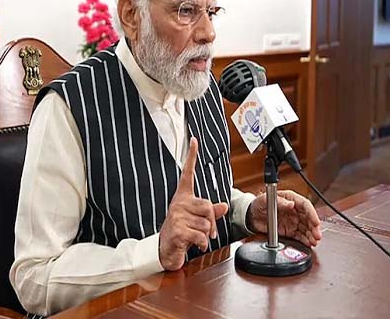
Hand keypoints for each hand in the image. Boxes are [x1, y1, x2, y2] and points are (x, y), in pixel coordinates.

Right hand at [159, 137, 228, 270]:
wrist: (165, 250)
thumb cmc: (181, 232)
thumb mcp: (197, 220)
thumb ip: (211, 213)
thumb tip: (224, 206)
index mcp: (183, 197)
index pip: (188, 173)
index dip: (191, 156)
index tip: (194, 140)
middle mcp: (179, 203)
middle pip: (208, 205)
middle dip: (212, 222)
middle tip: (207, 232)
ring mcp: (177, 216)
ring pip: (206, 223)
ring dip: (206, 235)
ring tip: (195, 238)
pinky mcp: (177, 230)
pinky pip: (201, 235)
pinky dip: (202, 243)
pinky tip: (194, 244)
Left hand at [247, 189, 320, 246]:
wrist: (251, 216)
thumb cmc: (258, 203)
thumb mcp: (265, 199)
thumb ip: (279, 201)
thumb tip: (291, 204)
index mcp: (291, 199)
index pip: (305, 205)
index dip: (312, 214)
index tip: (315, 222)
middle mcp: (294, 210)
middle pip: (309, 218)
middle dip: (314, 227)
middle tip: (317, 236)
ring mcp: (293, 221)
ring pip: (307, 228)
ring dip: (311, 235)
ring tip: (314, 242)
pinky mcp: (290, 230)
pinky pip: (300, 236)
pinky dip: (305, 240)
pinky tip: (309, 243)